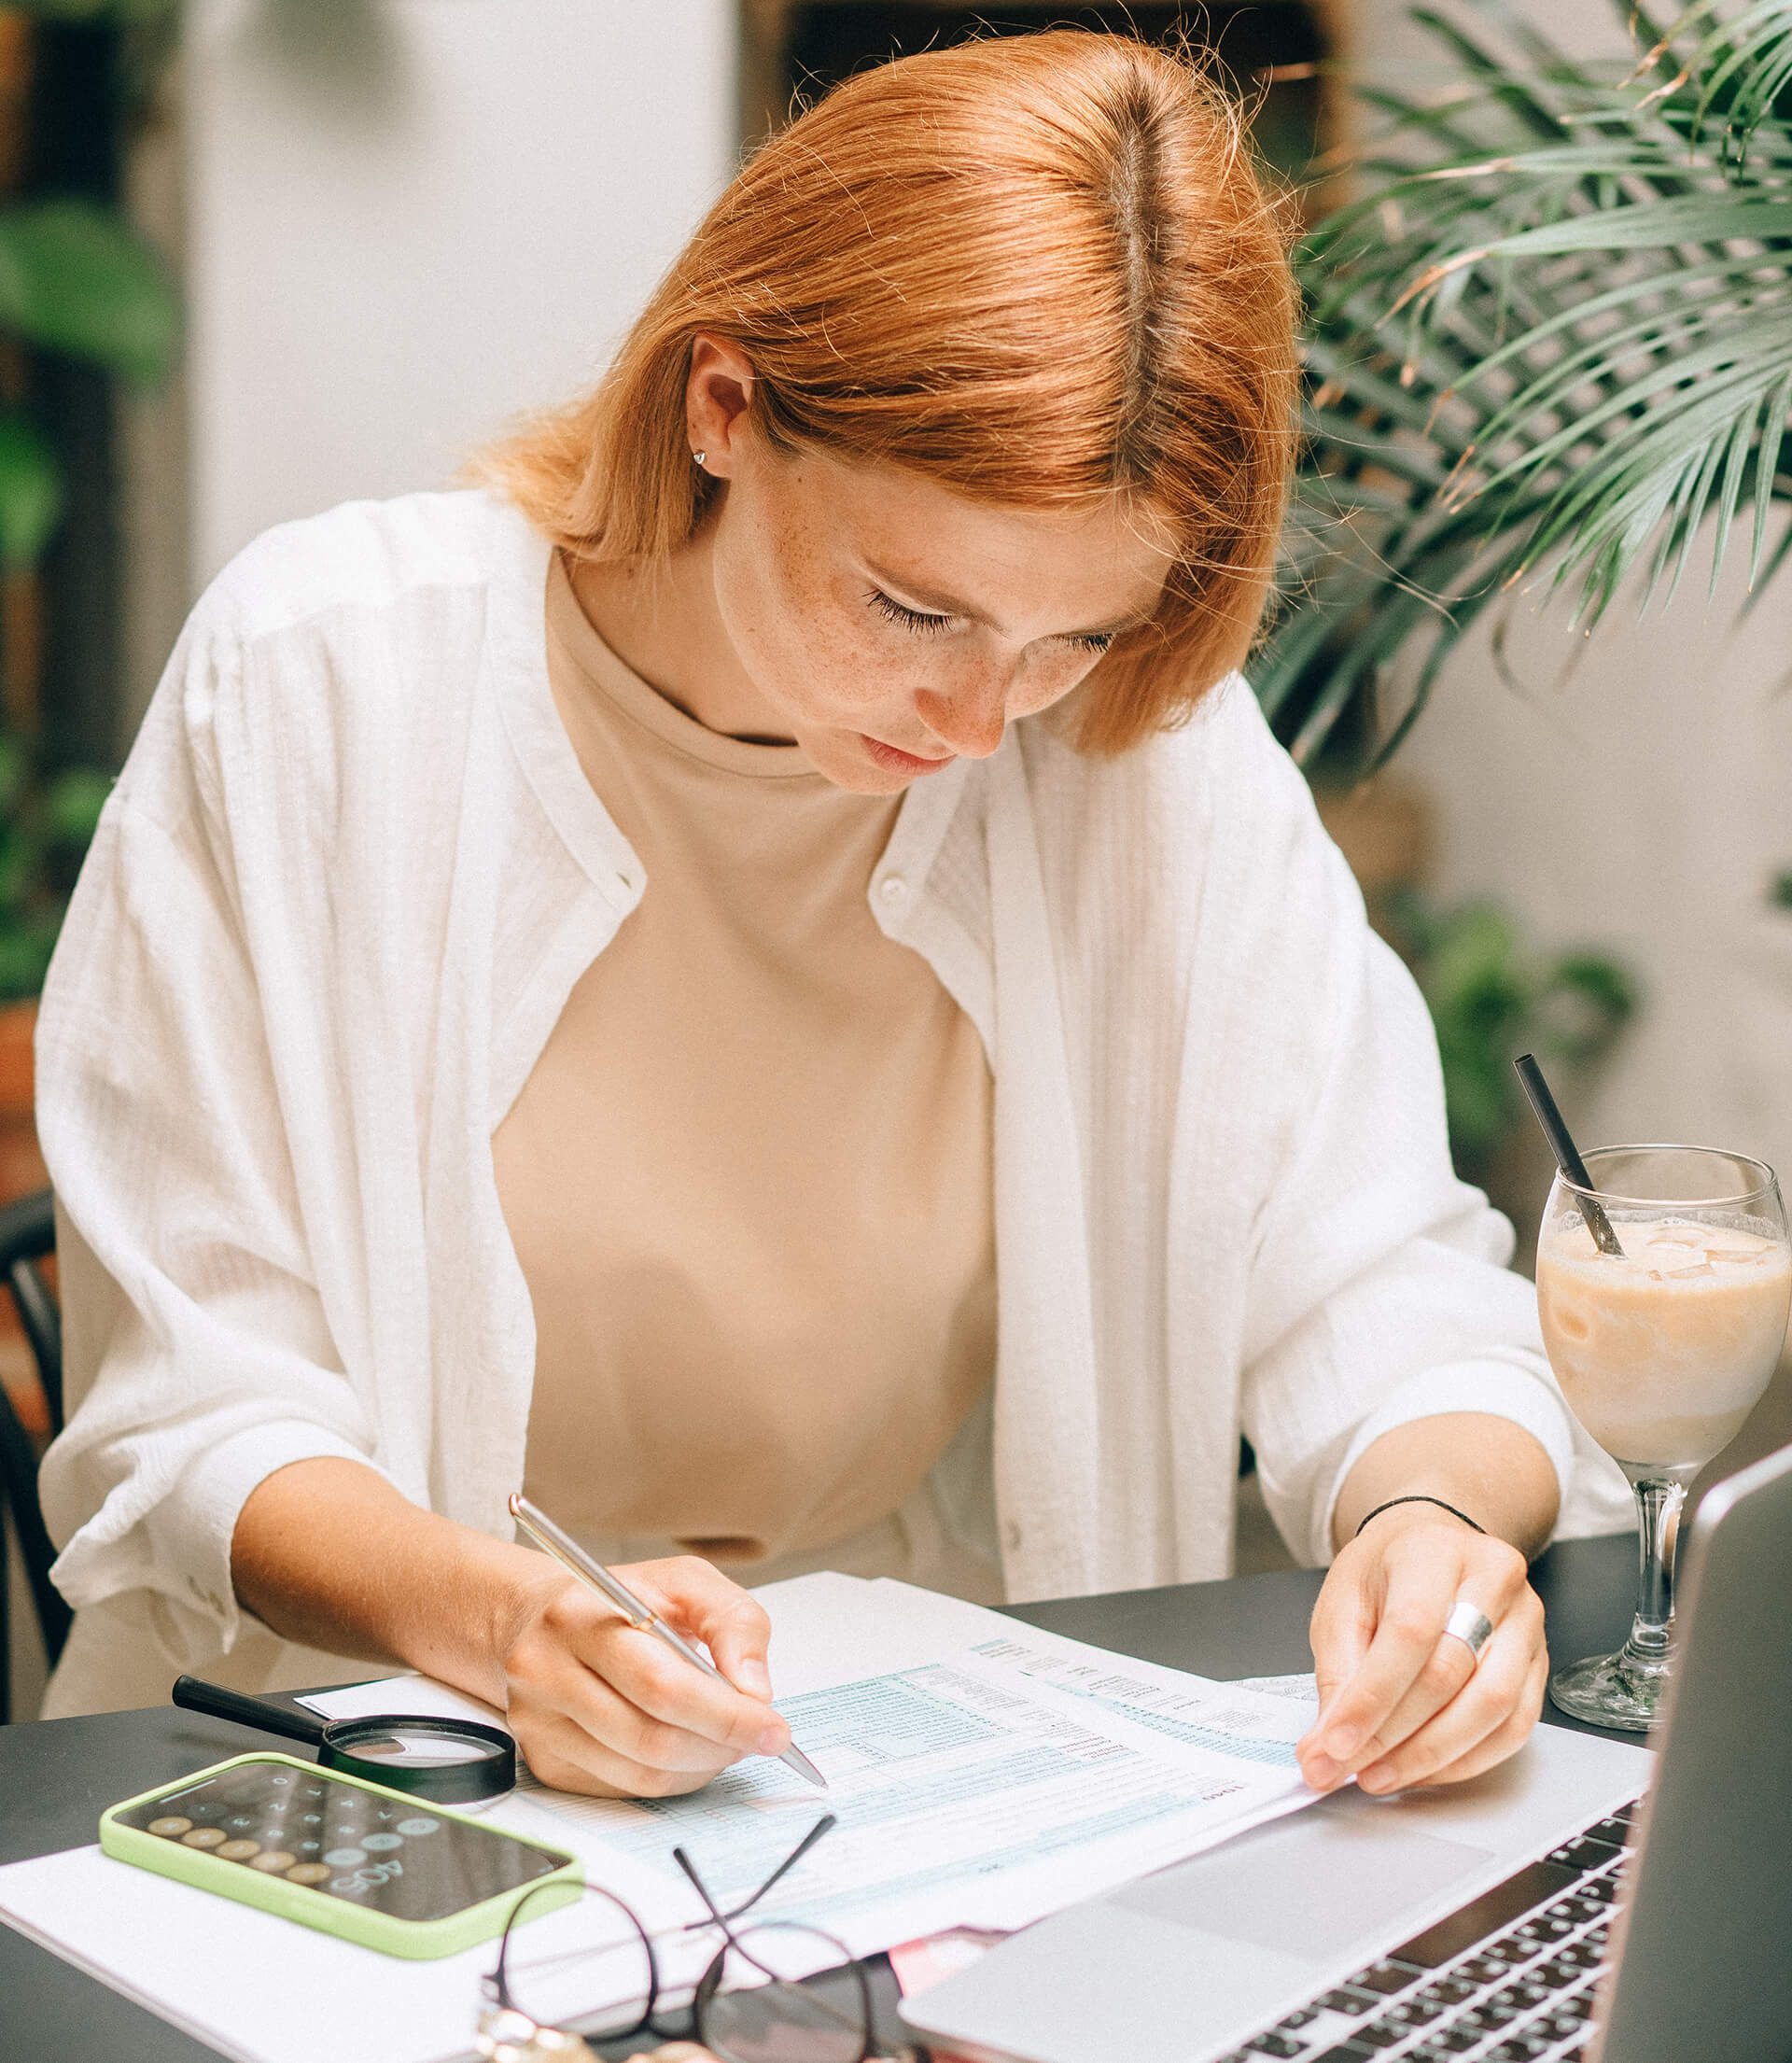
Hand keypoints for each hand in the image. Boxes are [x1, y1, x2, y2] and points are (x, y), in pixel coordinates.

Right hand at [497, 1554, 790, 1797]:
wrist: (536, 1619)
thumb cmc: (622, 1599)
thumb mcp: (685, 1582)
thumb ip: (732, 1622)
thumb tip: (755, 1692)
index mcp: (581, 1616)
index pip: (661, 1685)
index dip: (725, 1715)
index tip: (774, 1728)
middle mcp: (547, 1672)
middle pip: (651, 1737)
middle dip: (720, 1745)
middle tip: (758, 1737)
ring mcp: (540, 1724)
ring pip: (641, 1773)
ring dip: (701, 1767)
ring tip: (725, 1740)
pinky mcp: (545, 1761)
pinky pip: (624, 1789)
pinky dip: (672, 1778)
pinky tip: (688, 1749)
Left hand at [1297, 1504, 1545, 1794]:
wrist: (1432, 1547)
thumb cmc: (1386, 1573)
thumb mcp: (1342, 1603)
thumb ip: (1336, 1675)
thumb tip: (1325, 1750)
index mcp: (1433, 1552)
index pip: (1410, 1631)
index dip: (1372, 1698)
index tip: (1334, 1746)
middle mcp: (1492, 1579)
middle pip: (1451, 1673)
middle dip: (1394, 1735)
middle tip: (1349, 1767)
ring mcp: (1526, 1620)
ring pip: (1493, 1706)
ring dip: (1432, 1755)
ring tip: (1382, 1774)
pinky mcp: (1539, 1661)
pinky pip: (1516, 1726)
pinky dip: (1467, 1759)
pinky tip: (1425, 1767)